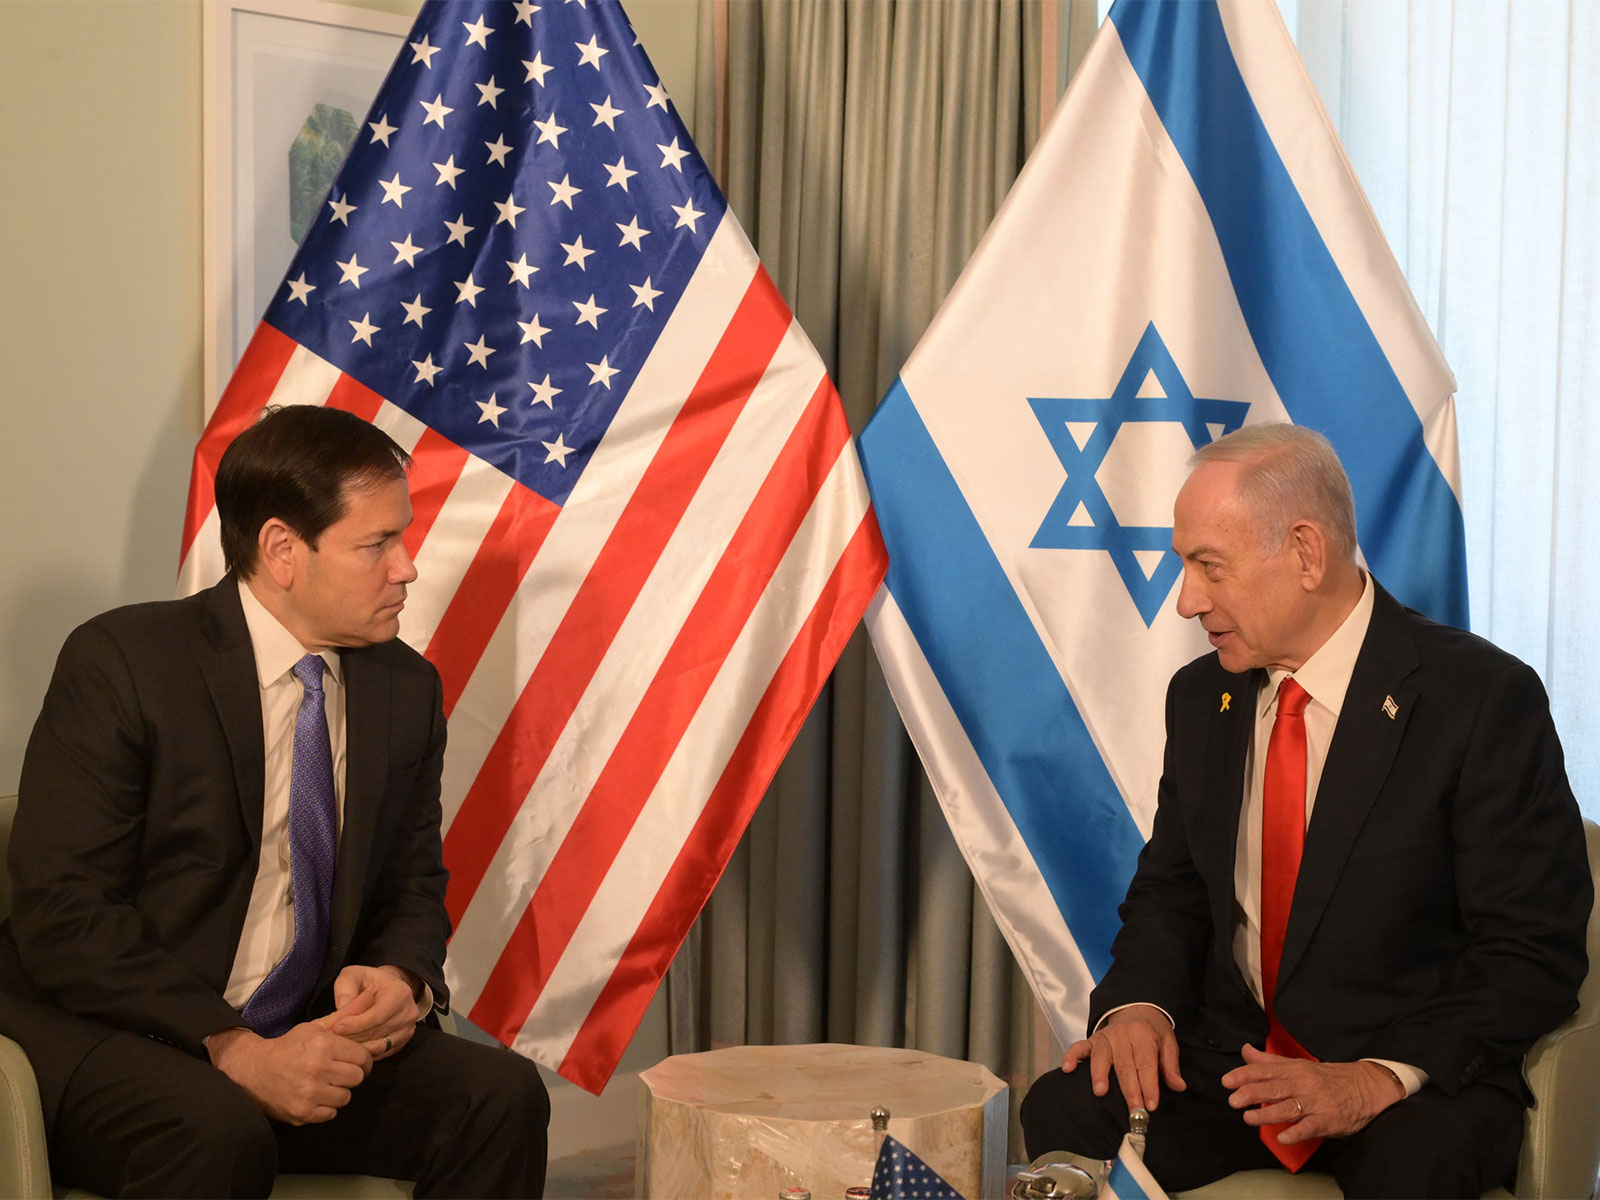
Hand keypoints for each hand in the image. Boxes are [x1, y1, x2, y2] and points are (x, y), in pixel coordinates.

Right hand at [207, 1023, 371, 1124]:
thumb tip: (369, 995)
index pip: (363, 1057)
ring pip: (346, 1097)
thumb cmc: (290, 1046)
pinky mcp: (303, 1113)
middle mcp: (318, 1069)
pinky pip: (331, 1114)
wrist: (254, 1069)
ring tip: (326, 1084)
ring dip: (339, 1092)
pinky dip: (326, 1107)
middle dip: (351, 1075)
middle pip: (357, 1078)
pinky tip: (315, 1096)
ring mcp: (310, 1094)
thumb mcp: (315, 1027)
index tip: (354, 1061)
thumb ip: (344, 1016)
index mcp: (324, 1045)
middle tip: (339, 1072)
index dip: (361, 1059)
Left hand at [327, 963, 421, 1059]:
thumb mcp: (354, 974)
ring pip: (378, 1046)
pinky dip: (363, 1052)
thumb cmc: (368, 982)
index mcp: (400, 993)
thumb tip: (342, 1006)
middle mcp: (408, 1013)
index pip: (377, 1015)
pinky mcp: (401, 1042)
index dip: (356, 1024)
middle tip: (331, 1039)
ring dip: (356, 1047)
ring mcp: (407, 1030)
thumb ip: (346, 986)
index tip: (335, 1027)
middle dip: (352, 1037)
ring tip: (337, 1044)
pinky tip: (348, 1048)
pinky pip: (380, 1053)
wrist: (387, 988)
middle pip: (377, 1033)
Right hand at [1061, 1004, 1185, 1112]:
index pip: (1146, 1065)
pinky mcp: (1092, 1039)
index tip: (1150, 1105)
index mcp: (1144, 1036)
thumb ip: (1171, 1066)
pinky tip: (1068, 1069)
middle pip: (1125, 1066)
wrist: (1137, 1008)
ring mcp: (1105, 1037)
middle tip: (1132, 1110)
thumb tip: (1179, 1087)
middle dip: (1129, 1090)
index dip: (1149, 1086)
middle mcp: (1123, 1035)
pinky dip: (1071, 1056)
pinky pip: (1079, 1047)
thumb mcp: (1168, 1043)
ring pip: (1102, 1057)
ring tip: (1100, 1092)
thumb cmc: (1153, 1031)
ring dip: (1100, 1074)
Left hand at [1221, 1044, 1405, 1142]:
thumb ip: (1269, 1062)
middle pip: (1274, 1088)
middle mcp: (1303, 1084)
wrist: (1365, 1086)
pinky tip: (1283, 1137)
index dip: (1244, 1075)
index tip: (1227, 1081)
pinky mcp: (1329, 1120)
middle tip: (1233, 1101)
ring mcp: (1316, 1102)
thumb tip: (1245, 1051)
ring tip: (1249, 1118)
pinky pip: (1311, 1127)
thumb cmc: (1326, 1077)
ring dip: (1267, 1113)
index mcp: (1294, 1069)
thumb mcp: (1298, 1065)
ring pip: (1289, 1108)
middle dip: (1251, 1093)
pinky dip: (1297, 1132)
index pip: (1265, 1070)